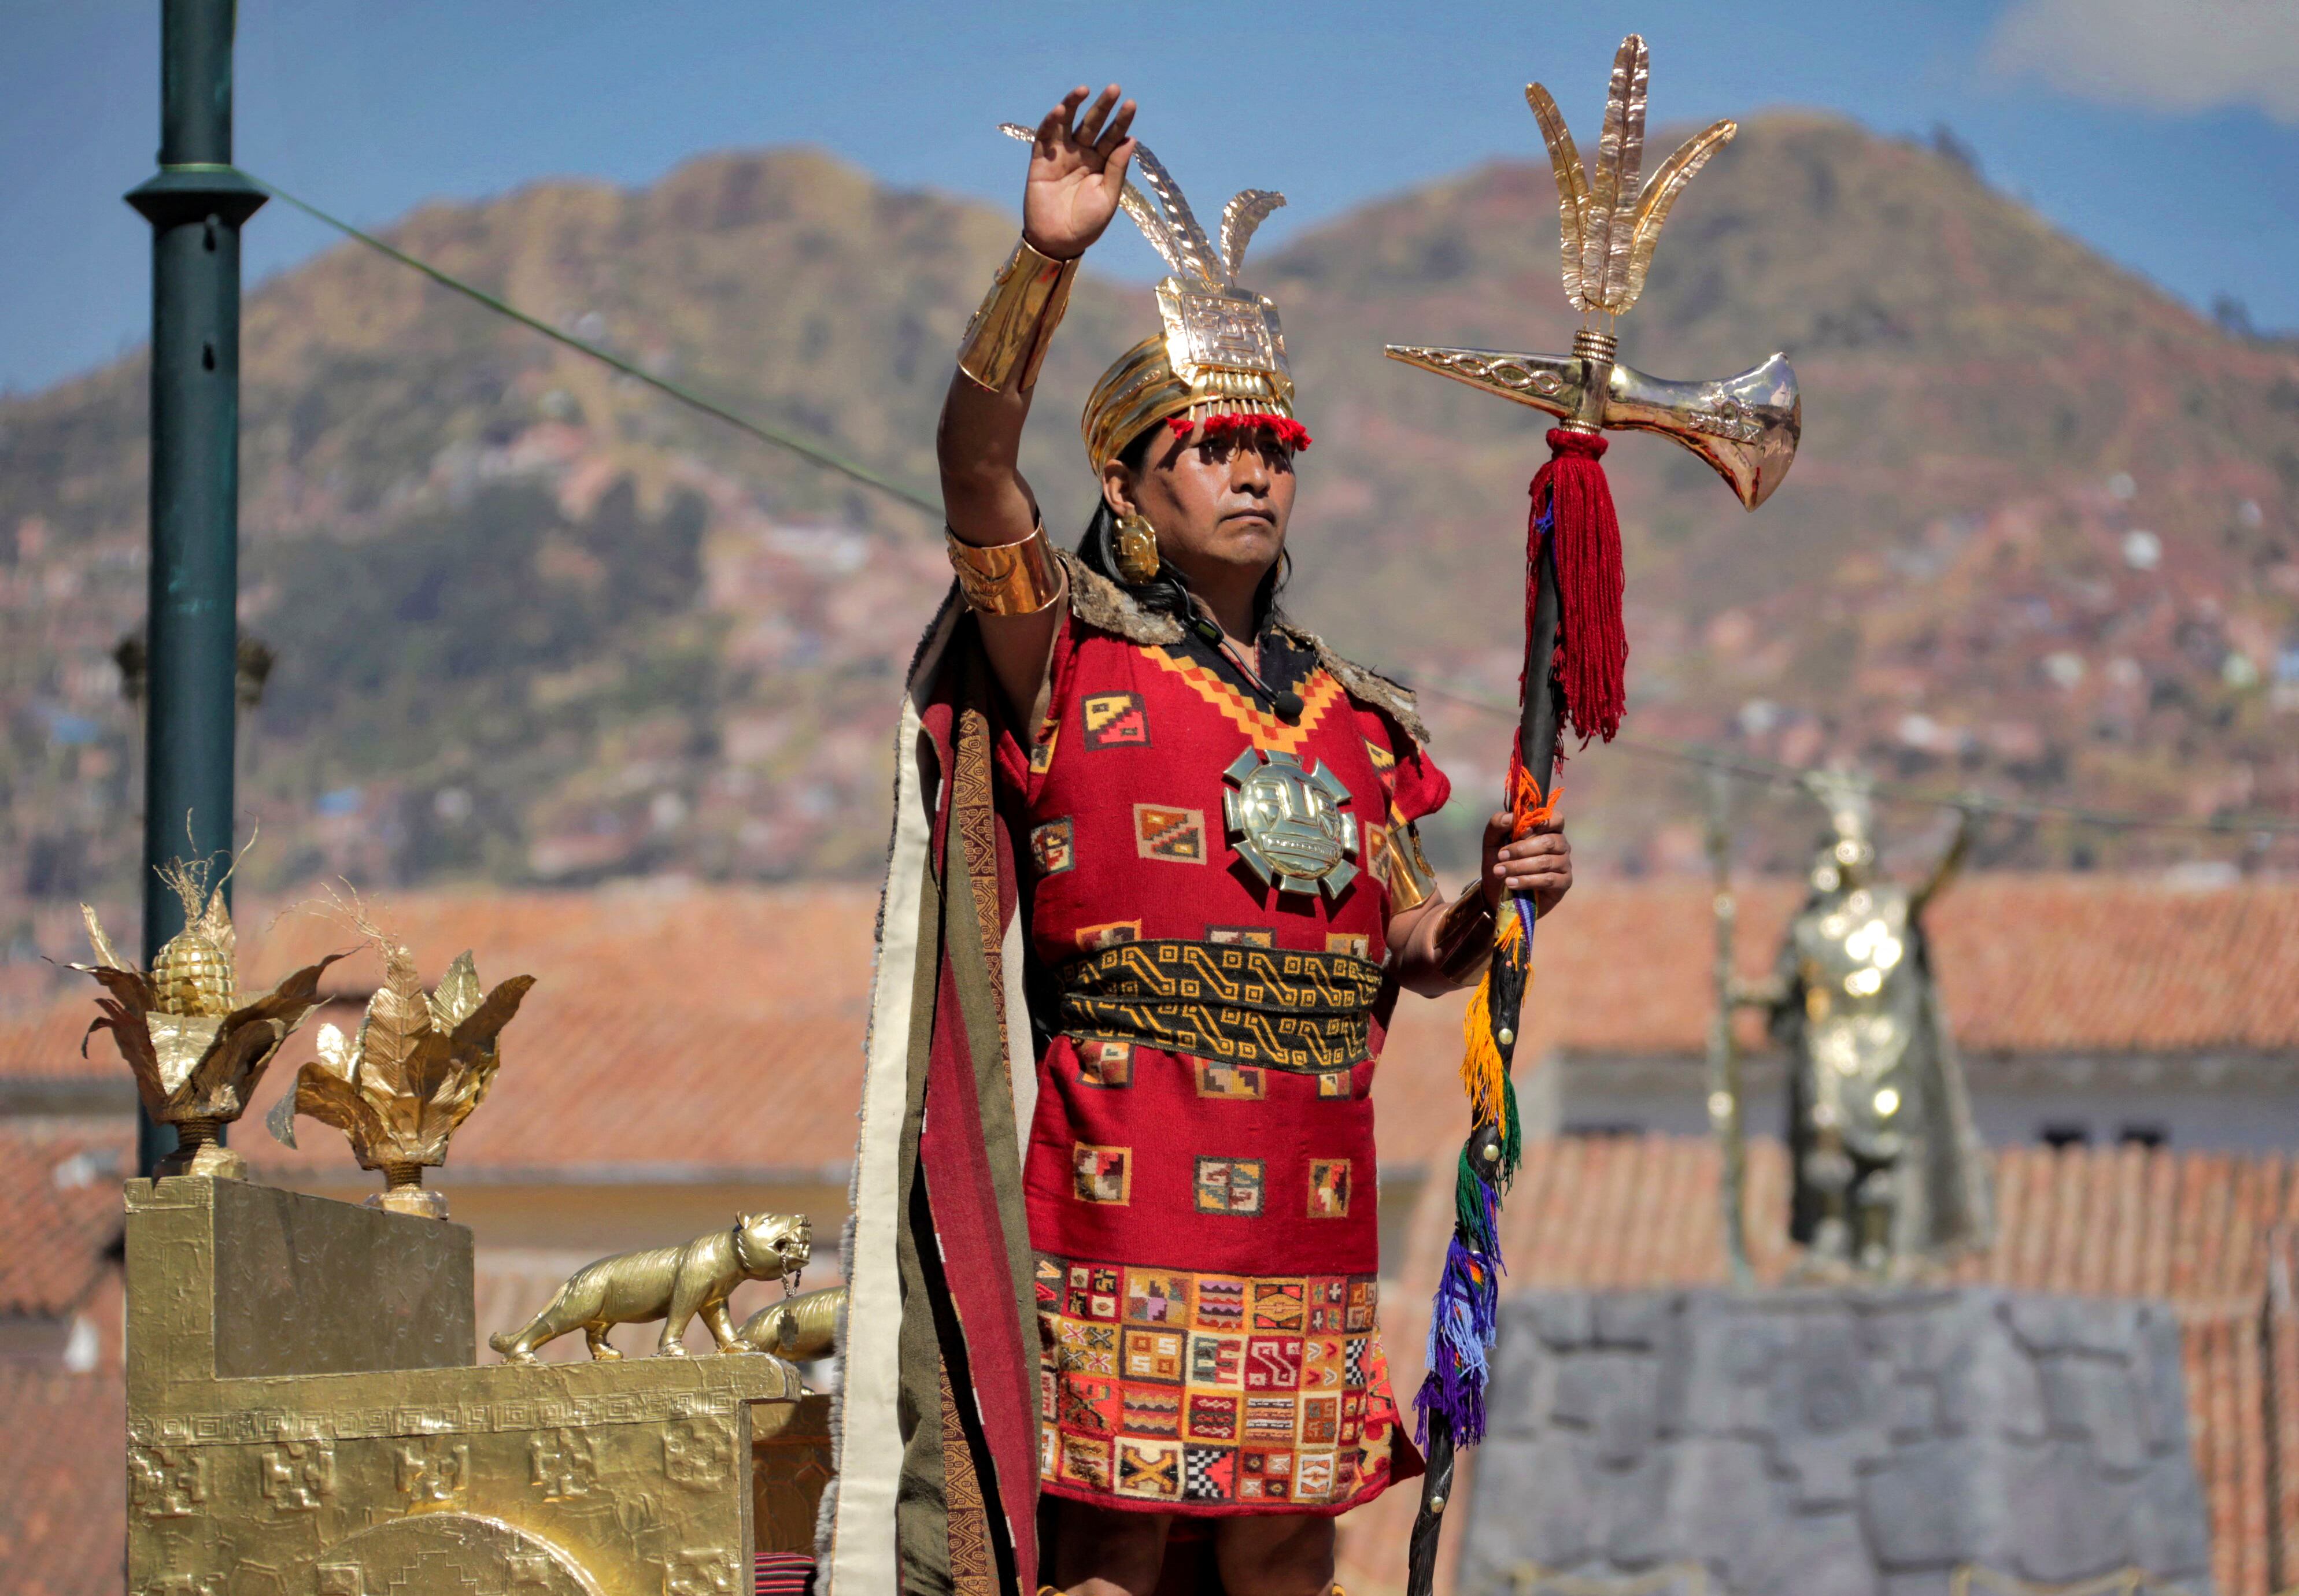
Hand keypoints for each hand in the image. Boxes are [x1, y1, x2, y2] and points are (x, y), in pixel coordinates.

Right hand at [1021, 85, 1136, 260]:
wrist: (1058, 242)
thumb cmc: (1087, 224)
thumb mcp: (1108, 197)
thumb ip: (1116, 168)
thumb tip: (1130, 139)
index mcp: (1101, 164)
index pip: (1113, 137)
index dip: (1121, 120)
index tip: (1131, 104)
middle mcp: (1082, 155)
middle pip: (1093, 124)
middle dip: (1102, 106)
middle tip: (1114, 88)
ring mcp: (1061, 156)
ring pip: (1068, 124)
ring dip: (1074, 105)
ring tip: (1084, 89)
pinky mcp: (1040, 160)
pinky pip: (1044, 137)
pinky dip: (1050, 122)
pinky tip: (1060, 110)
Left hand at [1483, 812, 1571, 917]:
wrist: (1498, 891)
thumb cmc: (1501, 862)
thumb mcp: (1492, 841)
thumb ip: (1498, 824)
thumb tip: (1510, 818)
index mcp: (1548, 830)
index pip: (1556, 818)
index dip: (1539, 823)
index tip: (1520, 832)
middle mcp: (1560, 845)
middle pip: (1548, 841)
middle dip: (1520, 849)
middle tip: (1500, 856)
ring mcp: (1564, 864)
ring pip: (1545, 862)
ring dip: (1519, 866)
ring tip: (1500, 872)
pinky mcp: (1564, 882)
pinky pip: (1548, 879)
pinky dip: (1527, 881)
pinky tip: (1511, 883)